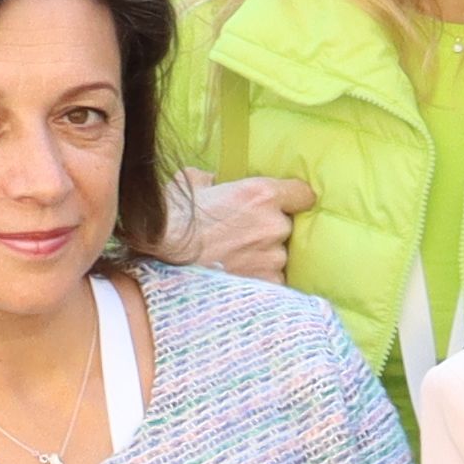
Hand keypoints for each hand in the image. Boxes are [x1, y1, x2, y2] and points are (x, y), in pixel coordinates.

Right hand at [182, 174, 309, 287]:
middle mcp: (275, 225)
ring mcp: (273, 257)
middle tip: (240, 236)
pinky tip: (235, 277)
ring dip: (262, 256)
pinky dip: (258, 279)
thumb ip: (210, 179)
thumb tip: (212, 179)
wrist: (160, 254)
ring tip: (232, 259)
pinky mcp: (266, 284)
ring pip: (278, 255)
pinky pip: (272, 280)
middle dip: (267, 231)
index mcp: (262, 195)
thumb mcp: (190, 184)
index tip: (285, 205)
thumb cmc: (172, 217)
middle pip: (286, 227)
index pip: (303, 195)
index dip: (293, 200)